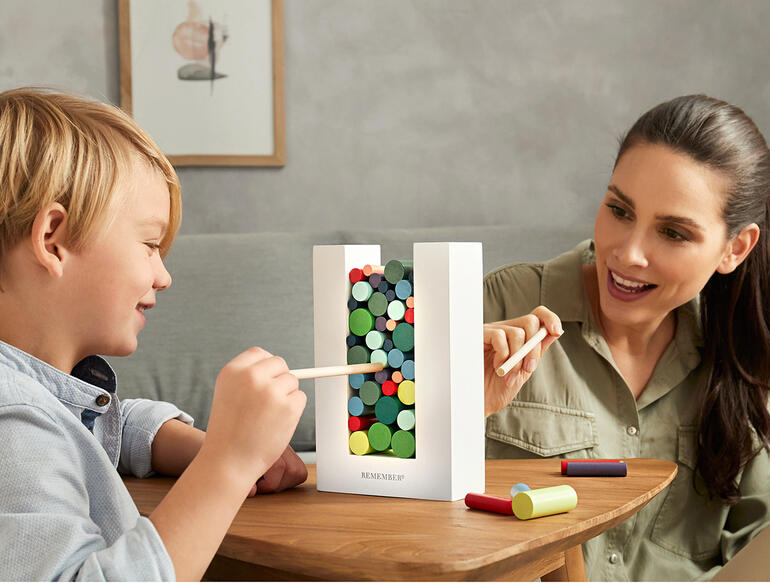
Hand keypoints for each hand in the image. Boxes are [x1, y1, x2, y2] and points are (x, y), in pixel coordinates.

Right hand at [201, 347, 306, 490]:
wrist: (229, 461)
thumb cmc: (230, 431)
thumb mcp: (227, 394)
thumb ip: (248, 378)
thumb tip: (279, 370)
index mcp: (233, 371)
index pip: (259, 353)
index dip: (265, 367)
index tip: (266, 380)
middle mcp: (252, 376)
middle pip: (280, 364)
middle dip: (279, 380)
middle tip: (268, 402)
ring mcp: (271, 390)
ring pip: (292, 381)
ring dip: (286, 397)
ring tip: (268, 417)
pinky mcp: (288, 406)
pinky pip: (301, 398)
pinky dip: (294, 410)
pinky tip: (277, 423)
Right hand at [484, 306, 562, 416]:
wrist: (477, 403)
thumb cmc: (496, 389)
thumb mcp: (522, 371)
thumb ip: (536, 352)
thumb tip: (555, 333)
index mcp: (518, 338)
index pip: (537, 316)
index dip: (550, 318)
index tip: (556, 332)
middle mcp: (505, 331)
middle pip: (530, 321)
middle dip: (534, 347)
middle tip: (528, 368)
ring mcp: (492, 332)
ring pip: (517, 332)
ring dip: (518, 357)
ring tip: (508, 374)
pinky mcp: (479, 336)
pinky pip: (499, 336)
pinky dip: (503, 355)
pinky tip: (498, 367)